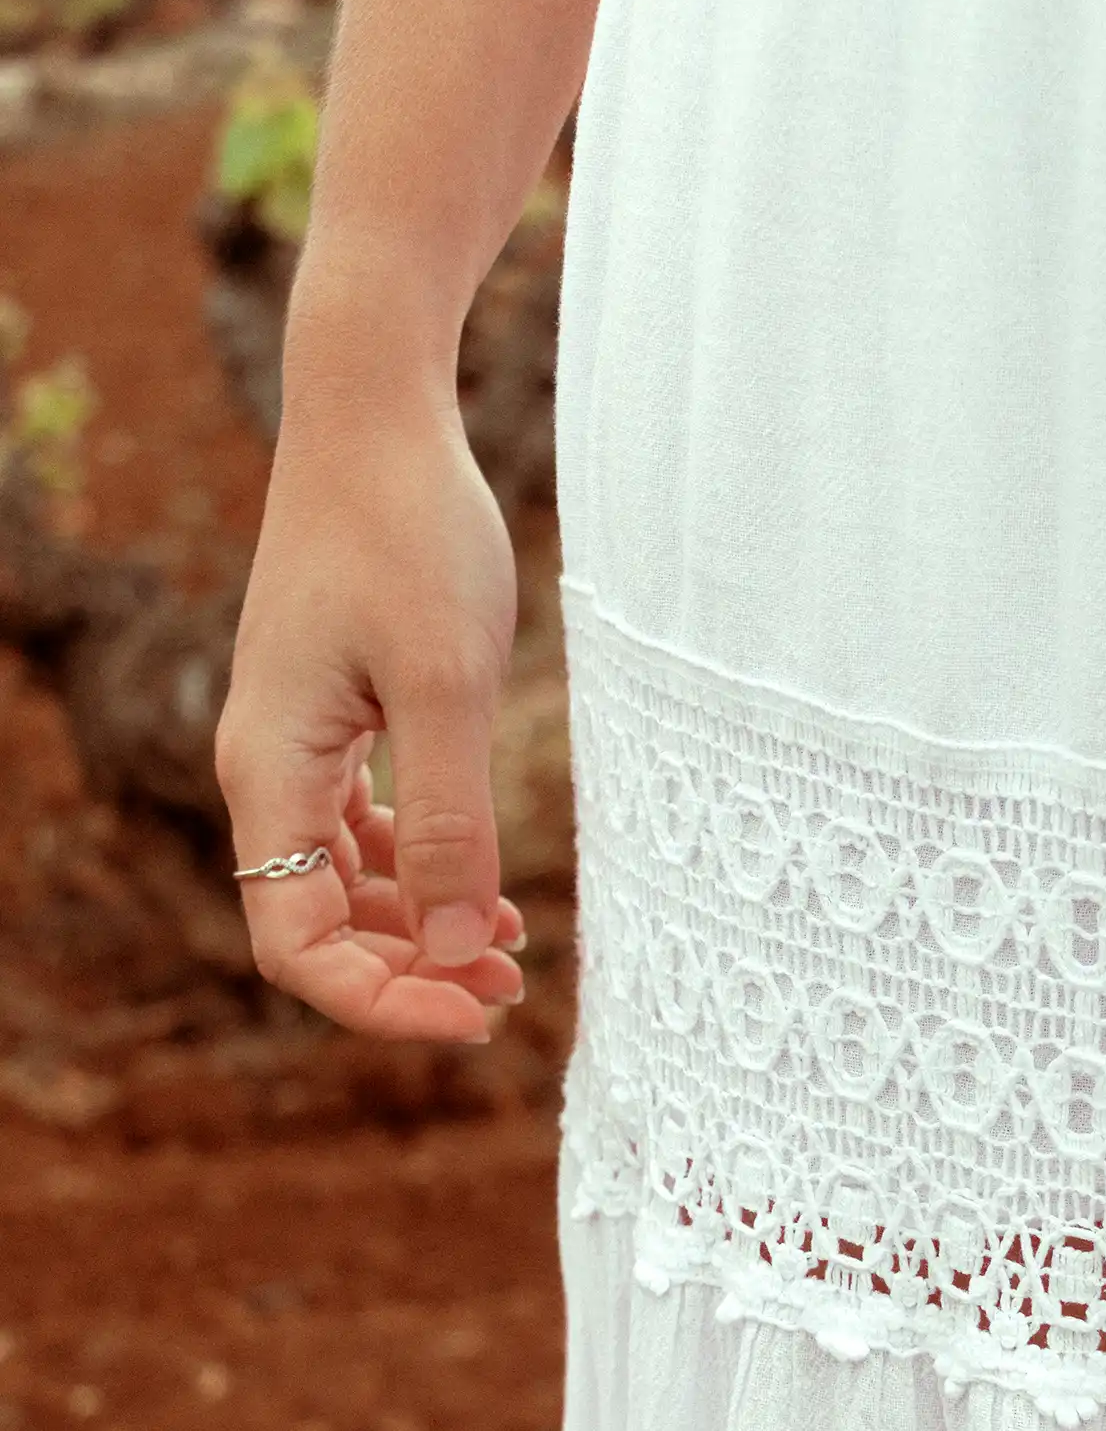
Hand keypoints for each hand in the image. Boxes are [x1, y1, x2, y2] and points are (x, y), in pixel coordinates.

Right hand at [215, 396, 526, 1043]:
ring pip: (342, 885)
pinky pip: (364, 830)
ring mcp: (298, 744)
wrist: (377, 413)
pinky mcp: (335, 717)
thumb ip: (450, 824)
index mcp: (272, 772)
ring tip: (512, 954)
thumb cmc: (410, 531)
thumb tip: (457, 950)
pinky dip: (419, 872)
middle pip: (315, 926)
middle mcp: (269, 770)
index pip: (295, 945)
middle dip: (408, 974)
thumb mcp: (447, 684)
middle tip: (508, 992)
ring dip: (418, 931)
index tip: (472, 1016)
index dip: (378, 1003)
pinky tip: (487, 890)